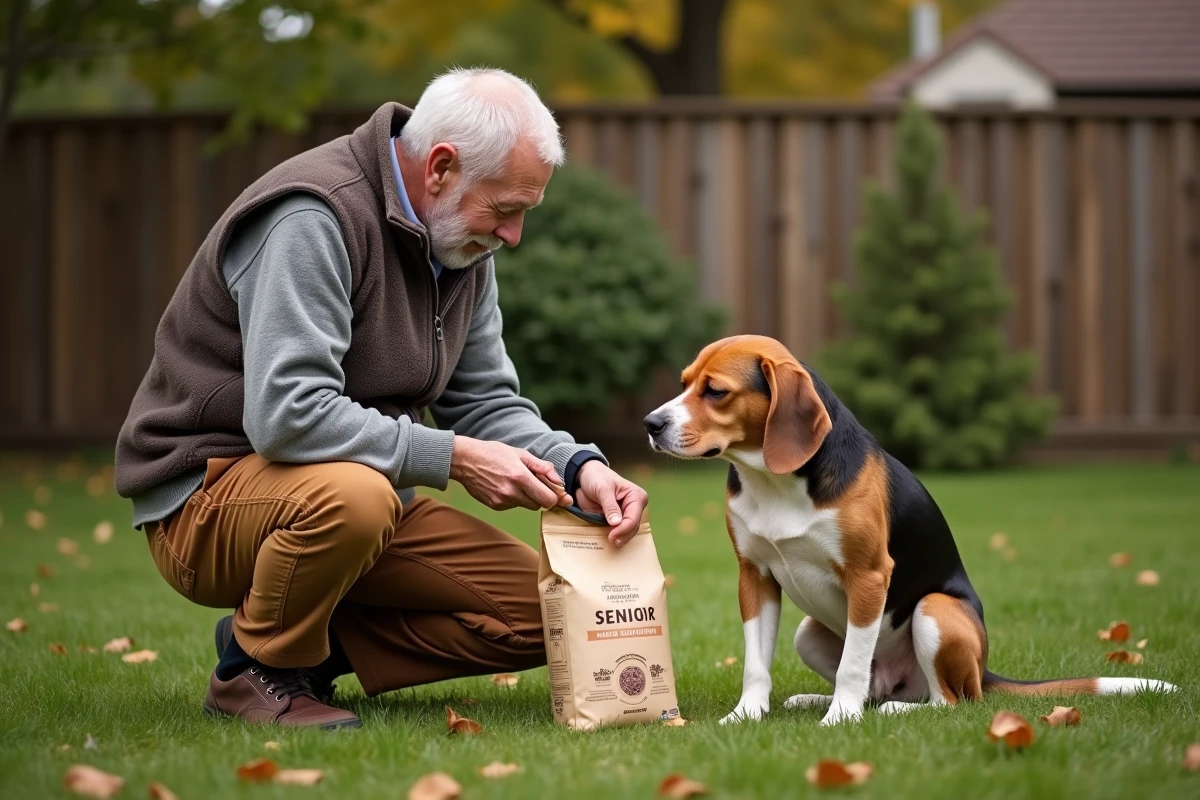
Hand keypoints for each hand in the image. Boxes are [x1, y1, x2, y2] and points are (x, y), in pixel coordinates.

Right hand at [449, 437, 571, 511]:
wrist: (465, 460)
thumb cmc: (494, 453)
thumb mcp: (520, 454)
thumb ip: (542, 467)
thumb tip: (559, 482)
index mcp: (520, 477)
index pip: (548, 500)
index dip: (554, 497)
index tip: (555, 492)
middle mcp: (511, 492)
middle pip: (538, 505)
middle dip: (540, 496)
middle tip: (534, 483)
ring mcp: (501, 501)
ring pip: (525, 506)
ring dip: (526, 497)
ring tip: (515, 481)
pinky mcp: (494, 506)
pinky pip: (512, 506)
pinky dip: (513, 499)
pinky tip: (504, 486)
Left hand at [573, 461, 648, 546]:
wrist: (586, 477)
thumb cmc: (597, 477)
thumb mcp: (603, 489)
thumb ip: (610, 506)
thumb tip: (616, 523)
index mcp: (636, 496)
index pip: (633, 517)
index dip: (624, 529)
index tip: (612, 536)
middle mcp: (634, 507)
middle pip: (632, 527)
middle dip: (622, 536)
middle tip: (611, 542)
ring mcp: (625, 515)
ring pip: (627, 533)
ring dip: (619, 539)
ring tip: (609, 543)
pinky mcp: (616, 521)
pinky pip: (617, 532)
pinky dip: (612, 538)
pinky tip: (606, 543)